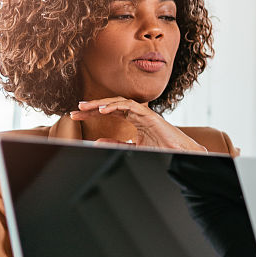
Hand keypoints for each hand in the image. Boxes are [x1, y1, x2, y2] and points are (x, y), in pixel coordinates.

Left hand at [71, 97, 207, 151]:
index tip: (76, 116)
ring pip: (119, 102)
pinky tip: (103, 110)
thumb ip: (116, 143)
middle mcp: (138, 113)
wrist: (180, 154)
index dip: (92, 113)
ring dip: (101, 104)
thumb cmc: (162, 150)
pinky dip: (116, 106)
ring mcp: (144, 113)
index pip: (110, 111)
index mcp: (134, 119)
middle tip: (75, 110)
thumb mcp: (132, 147)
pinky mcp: (149, 115)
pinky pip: (130, 106)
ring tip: (85, 108)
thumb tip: (97, 141)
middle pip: (111, 104)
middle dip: (92, 107)